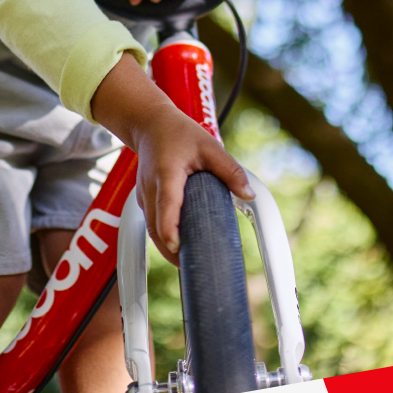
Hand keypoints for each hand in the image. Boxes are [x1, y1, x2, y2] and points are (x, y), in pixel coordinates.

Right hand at [87, 57, 251, 259]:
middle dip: (171, 250)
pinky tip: (179, 248)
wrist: (150, 124)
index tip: (178, 246)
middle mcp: (150, 188)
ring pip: (150, 229)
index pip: (165, 206)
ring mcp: (143, 195)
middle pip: (155, 226)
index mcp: (167, 174)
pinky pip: (151, 223)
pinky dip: (162, 238)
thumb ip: (230, 170)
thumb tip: (249, 194)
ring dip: (166, 248)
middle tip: (192, 267)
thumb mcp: (210, 147)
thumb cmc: (179, 133)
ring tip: (187, 265)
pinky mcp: (143, 200)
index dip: (169, 229)